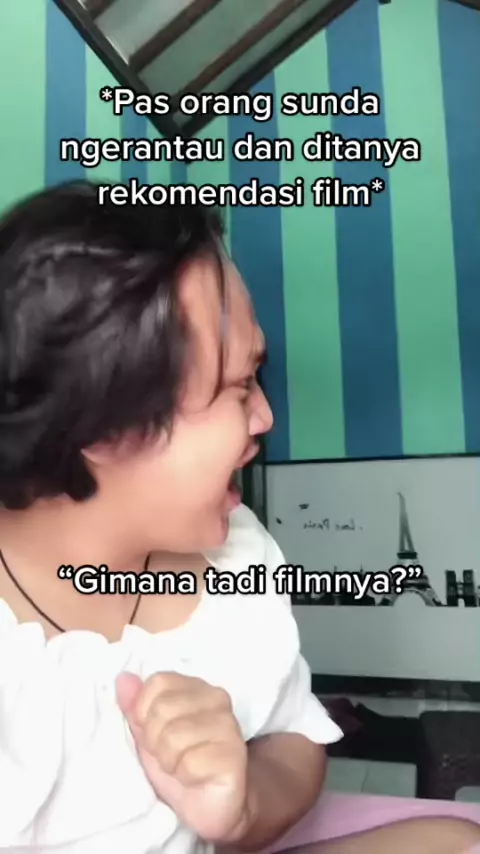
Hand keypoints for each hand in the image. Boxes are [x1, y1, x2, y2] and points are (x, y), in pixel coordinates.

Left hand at [116, 672, 249, 841]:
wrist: (210, 806)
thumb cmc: (179, 766)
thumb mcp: (148, 735)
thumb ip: (135, 707)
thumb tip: (123, 679)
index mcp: (196, 687)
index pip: (158, 683)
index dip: (145, 712)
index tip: (155, 733)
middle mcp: (216, 699)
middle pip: (162, 709)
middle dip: (156, 740)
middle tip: (171, 755)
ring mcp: (228, 725)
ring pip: (173, 737)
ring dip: (169, 760)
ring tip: (182, 766)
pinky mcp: (233, 755)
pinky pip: (189, 762)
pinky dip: (185, 775)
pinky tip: (196, 777)